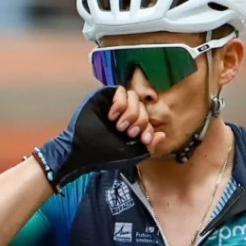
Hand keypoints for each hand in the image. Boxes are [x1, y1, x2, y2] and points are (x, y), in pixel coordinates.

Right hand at [33, 87, 158, 191]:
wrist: (84, 150)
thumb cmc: (105, 155)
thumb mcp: (132, 154)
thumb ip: (148, 146)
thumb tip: (162, 134)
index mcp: (132, 126)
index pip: (148, 120)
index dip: (148, 128)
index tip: (143, 139)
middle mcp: (125, 114)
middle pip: (143, 107)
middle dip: (139, 121)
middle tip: (128, 132)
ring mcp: (115, 104)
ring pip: (134, 96)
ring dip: (131, 112)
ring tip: (119, 125)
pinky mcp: (105, 97)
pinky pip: (121, 90)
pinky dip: (120, 104)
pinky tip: (112, 116)